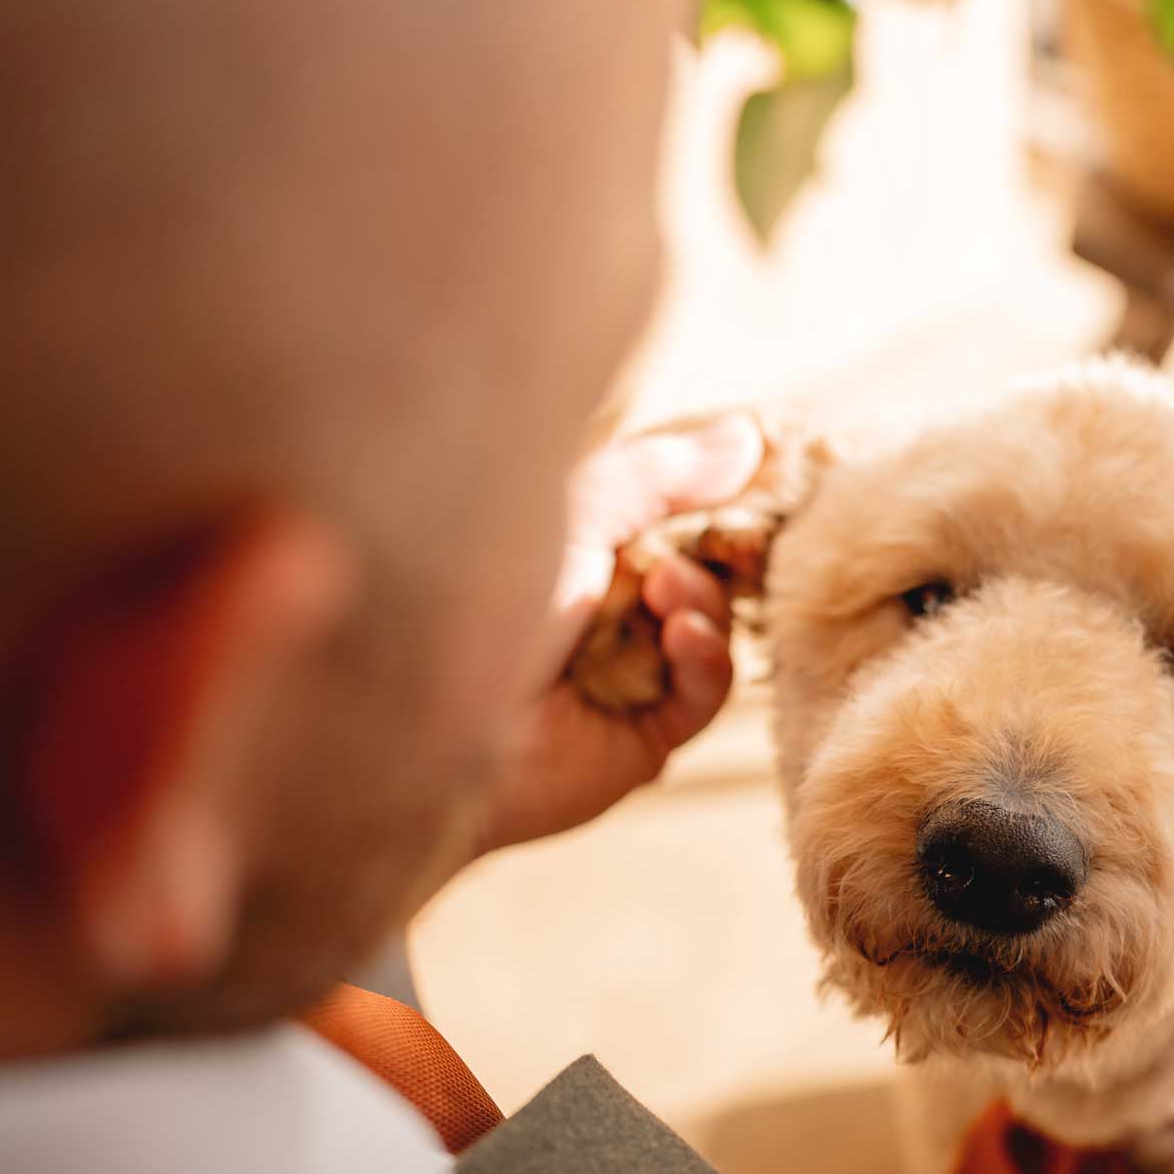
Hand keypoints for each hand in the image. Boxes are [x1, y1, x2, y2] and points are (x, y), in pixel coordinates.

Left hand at [474, 413, 767, 858]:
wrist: (417, 720)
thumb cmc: (470, 599)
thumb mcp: (569, 511)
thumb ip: (657, 475)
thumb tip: (748, 436)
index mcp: (575, 547)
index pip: (668, 513)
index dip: (712, 498)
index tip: (756, 473)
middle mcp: (599, 609)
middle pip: (699, 568)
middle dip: (712, 550)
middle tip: (709, 539)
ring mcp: (620, 674)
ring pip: (709, 628)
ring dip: (701, 600)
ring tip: (662, 591)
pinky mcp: (638, 738)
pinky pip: (703, 695)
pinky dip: (708, 659)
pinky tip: (683, 634)